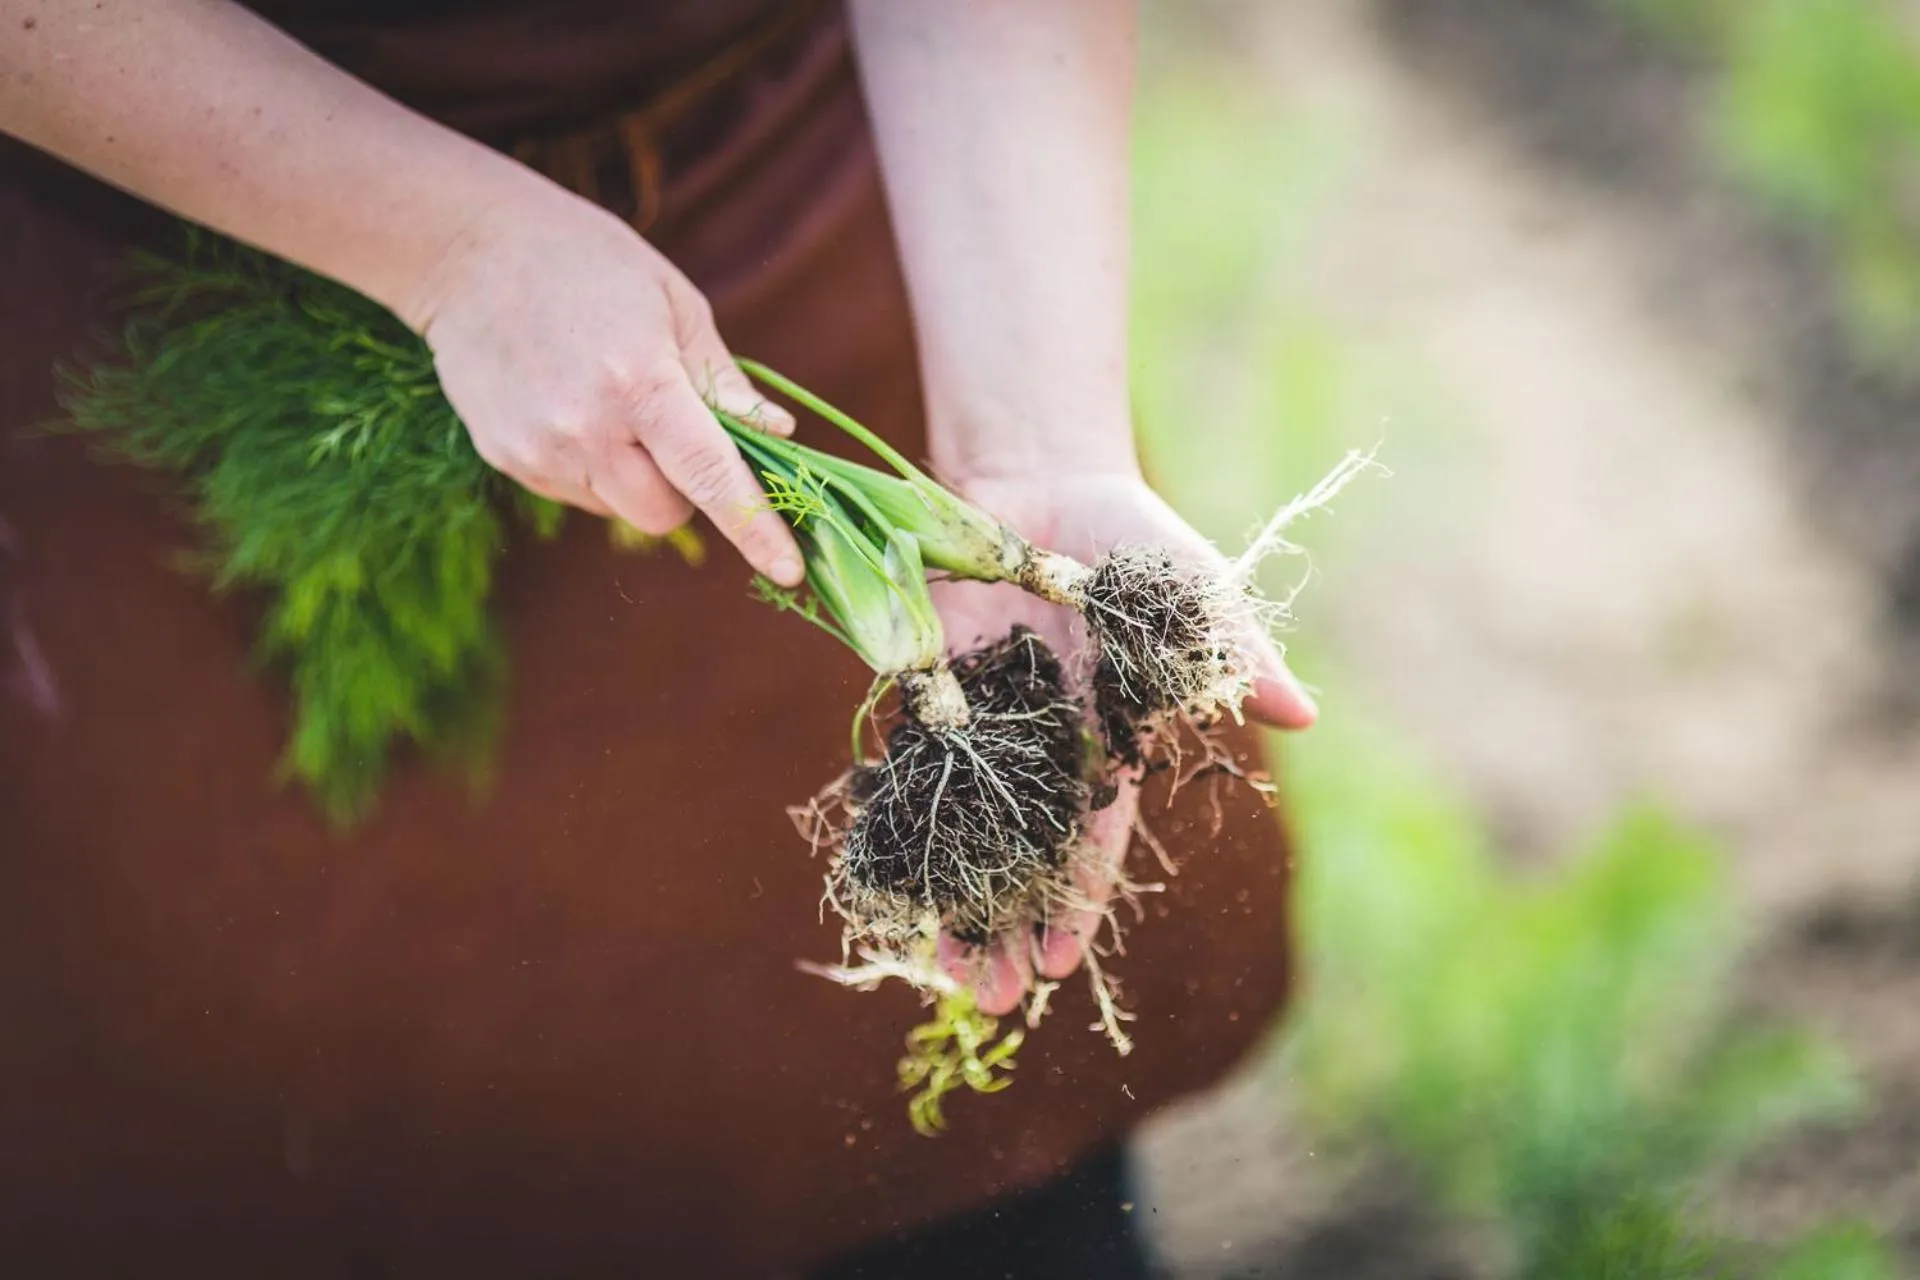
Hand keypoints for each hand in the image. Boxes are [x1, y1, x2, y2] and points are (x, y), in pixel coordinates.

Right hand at [408, 184, 804, 585]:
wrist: (465, 248)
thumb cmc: (587, 261)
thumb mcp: (674, 302)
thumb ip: (724, 380)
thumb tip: (779, 435)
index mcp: (641, 383)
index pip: (710, 476)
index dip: (755, 527)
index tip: (789, 571)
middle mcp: (586, 428)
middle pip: (664, 515)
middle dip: (687, 491)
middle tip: (677, 432)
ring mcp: (539, 450)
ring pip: (618, 507)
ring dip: (636, 477)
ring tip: (611, 400)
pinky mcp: (506, 458)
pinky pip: (575, 492)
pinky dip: (593, 466)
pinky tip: (571, 404)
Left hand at [929, 470, 1316, 1015]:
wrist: (1039, 475)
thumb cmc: (1128, 535)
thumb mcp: (1188, 591)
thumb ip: (1234, 655)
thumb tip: (1303, 716)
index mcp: (1107, 741)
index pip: (1092, 841)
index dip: (1073, 903)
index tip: (1054, 965)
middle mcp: (1040, 748)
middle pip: (1020, 855)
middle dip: (1005, 925)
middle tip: (986, 997)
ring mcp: (980, 724)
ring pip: (960, 829)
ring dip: (948, 896)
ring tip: (936, 969)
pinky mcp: (923, 689)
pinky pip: (905, 769)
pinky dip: (896, 823)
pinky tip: (887, 880)